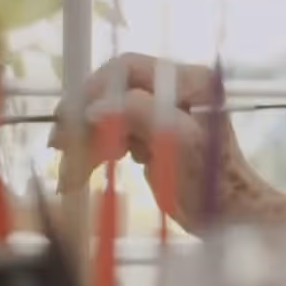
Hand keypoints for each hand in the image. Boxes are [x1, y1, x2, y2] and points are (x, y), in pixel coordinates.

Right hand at [49, 53, 285, 232]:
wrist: (228, 216)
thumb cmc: (211, 180)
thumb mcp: (179, 143)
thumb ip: (140, 115)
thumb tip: (94, 109)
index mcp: (189, 81)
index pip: (127, 69)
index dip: (93, 91)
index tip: (68, 120)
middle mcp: (176, 89)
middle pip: (113, 92)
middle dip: (84, 121)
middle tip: (57, 150)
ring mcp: (164, 111)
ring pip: (109, 116)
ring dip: (85, 143)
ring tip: (70, 177)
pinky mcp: (153, 135)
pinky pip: (114, 135)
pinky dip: (95, 152)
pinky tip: (85, 173)